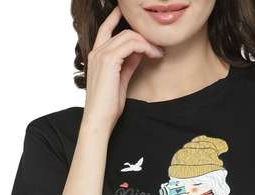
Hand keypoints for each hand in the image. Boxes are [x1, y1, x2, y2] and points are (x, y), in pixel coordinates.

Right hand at [82, 6, 163, 132]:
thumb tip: (140, 52)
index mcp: (96, 56)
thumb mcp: (120, 80)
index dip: (116, 17)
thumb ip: (128, 64)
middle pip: (124, 32)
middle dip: (144, 37)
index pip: (106, 29)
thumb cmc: (108, 105)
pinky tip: (153, 55)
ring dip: (148, 43)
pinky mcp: (108, 61)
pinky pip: (131, 44)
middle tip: (158, 48)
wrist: (99, 119)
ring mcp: (101, 55)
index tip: (128, 13)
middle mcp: (96, 52)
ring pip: (129, 36)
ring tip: (158, 53)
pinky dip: (145, 48)